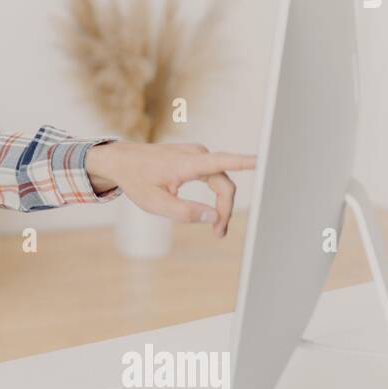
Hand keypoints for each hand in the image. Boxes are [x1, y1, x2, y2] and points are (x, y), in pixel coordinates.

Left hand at [85, 141, 254, 237]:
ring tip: (217, 229)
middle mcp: (196, 154)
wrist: (122, 161)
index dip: (245, 162)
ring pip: (220, 182)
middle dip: (225, 210)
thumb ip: (184, 212)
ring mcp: (197, 154)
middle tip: (219, 234)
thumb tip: (213, 217)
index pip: (223, 162)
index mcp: (186, 163)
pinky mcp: (195, 158)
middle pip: (224, 184)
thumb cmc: (136, 180)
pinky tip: (211, 212)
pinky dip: (215, 195)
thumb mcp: (155, 203)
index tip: (265, 160)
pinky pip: (213, 177)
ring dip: (221, 204)